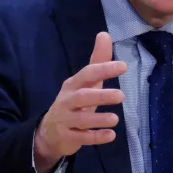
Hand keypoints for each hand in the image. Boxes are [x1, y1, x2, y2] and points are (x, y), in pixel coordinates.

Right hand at [33, 32, 125, 172]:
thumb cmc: (73, 103)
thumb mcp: (85, 83)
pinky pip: (81, 138)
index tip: (123, 66)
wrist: (50, 131)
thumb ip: (97, 61)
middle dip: (101, 96)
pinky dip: (96, 138)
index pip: (87, 74)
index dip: (104, 69)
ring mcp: (66, 120)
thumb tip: (104, 34)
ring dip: (98, 119)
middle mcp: (67, 101)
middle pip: (82, 97)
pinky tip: (110, 136)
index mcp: (73, 85)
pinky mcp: (67, 137)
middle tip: (121, 95)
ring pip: (81, 120)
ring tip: (116, 118)